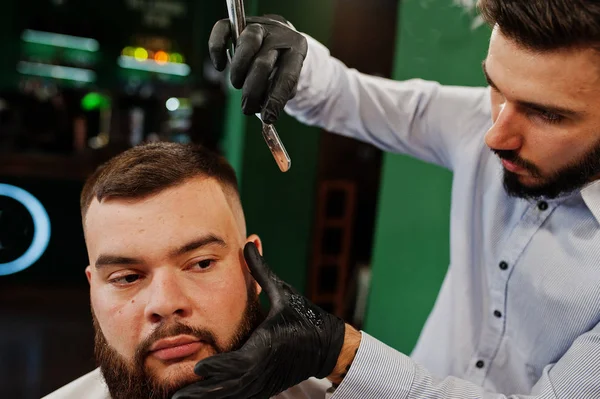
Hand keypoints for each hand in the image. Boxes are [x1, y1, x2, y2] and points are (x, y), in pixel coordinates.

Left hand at [172, 242, 345, 398]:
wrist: (327, 344)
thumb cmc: (303, 315)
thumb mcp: (282, 292)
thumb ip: (261, 271)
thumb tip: (249, 242)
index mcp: (266, 344)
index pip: (238, 362)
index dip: (218, 367)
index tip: (197, 368)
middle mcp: (264, 367)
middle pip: (230, 386)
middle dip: (203, 391)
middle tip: (177, 395)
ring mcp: (266, 381)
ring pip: (234, 395)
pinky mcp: (268, 388)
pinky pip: (243, 397)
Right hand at [208, 15, 307, 123]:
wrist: (280, 38)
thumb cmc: (281, 66)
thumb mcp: (287, 79)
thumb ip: (277, 94)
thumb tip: (265, 112)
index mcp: (297, 48)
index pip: (287, 76)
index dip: (276, 100)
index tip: (268, 118)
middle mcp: (279, 33)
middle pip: (263, 63)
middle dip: (252, 91)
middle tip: (247, 108)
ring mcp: (258, 25)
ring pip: (246, 43)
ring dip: (237, 71)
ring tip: (236, 85)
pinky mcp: (238, 21)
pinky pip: (222, 30)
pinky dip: (216, 49)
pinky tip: (220, 65)